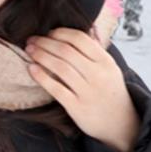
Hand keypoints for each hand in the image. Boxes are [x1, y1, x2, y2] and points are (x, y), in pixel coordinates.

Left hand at [26, 28, 138, 151]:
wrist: (121, 124)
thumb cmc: (111, 92)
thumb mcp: (111, 69)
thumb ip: (98, 49)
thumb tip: (90, 27)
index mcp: (106, 62)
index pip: (80, 39)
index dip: (61, 33)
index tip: (49, 33)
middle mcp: (98, 75)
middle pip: (66, 51)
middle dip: (45, 43)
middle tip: (32, 40)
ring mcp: (88, 92)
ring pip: (60, 68)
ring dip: (41, 56)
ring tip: (30, 51)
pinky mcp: (77, 107)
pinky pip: (56, 89)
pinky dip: (42, 77)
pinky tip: (32, 69)